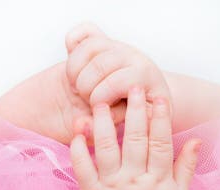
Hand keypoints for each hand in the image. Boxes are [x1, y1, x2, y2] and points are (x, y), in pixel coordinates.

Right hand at [64, 22, 171, 141]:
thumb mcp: (127, 128)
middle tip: (87, 100)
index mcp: (147, 78)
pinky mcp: (102, 40)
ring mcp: (118, 46)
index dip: (101, 97)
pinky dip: (72, 42)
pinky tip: (75, 66)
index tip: (96, 108)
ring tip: (79, 86)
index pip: (120, 81)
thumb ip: (106, 127)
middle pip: (102, 64)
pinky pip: (85, 31)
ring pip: (90, 46)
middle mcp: (134, 57)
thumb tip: (81, 124)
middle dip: (88, 86)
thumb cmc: (136, 116)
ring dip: (76, 69)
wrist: (143, 99)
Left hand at [70, 84, 200, 189]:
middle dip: (134, 112)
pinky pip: (82, 168)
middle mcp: (134, 180)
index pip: (161, 143)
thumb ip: (186, 166)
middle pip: (134, 140)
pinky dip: (78, 149)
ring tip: (100, 102)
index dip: (160, 119)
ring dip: (102, 124)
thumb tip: (197, 140)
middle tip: (132, 87)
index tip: (159, 98)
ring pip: (106, 149)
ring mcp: (111, 186)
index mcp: (158, 180)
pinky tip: (77, 131)